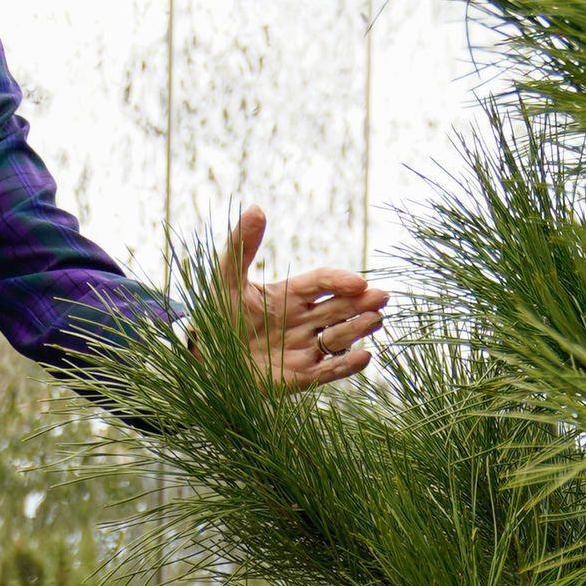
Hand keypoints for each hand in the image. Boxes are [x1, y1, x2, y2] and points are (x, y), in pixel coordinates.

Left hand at [222, 207, 386, 391]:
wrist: (204, 359)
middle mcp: (303, 321)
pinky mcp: (300, 377)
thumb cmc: (216, 317)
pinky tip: (364, 357)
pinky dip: (347, 366)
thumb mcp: (226, 278)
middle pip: (339, 309)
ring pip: (339, 336)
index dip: (340, 281)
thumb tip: (256, 209)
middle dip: (361, 303)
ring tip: (375, 320)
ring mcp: (304, 349)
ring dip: (357, 328)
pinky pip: (328, 371)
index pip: (323, 283)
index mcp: (290, 295)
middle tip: (382, 297)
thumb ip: (242, 245)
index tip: (358, 283)